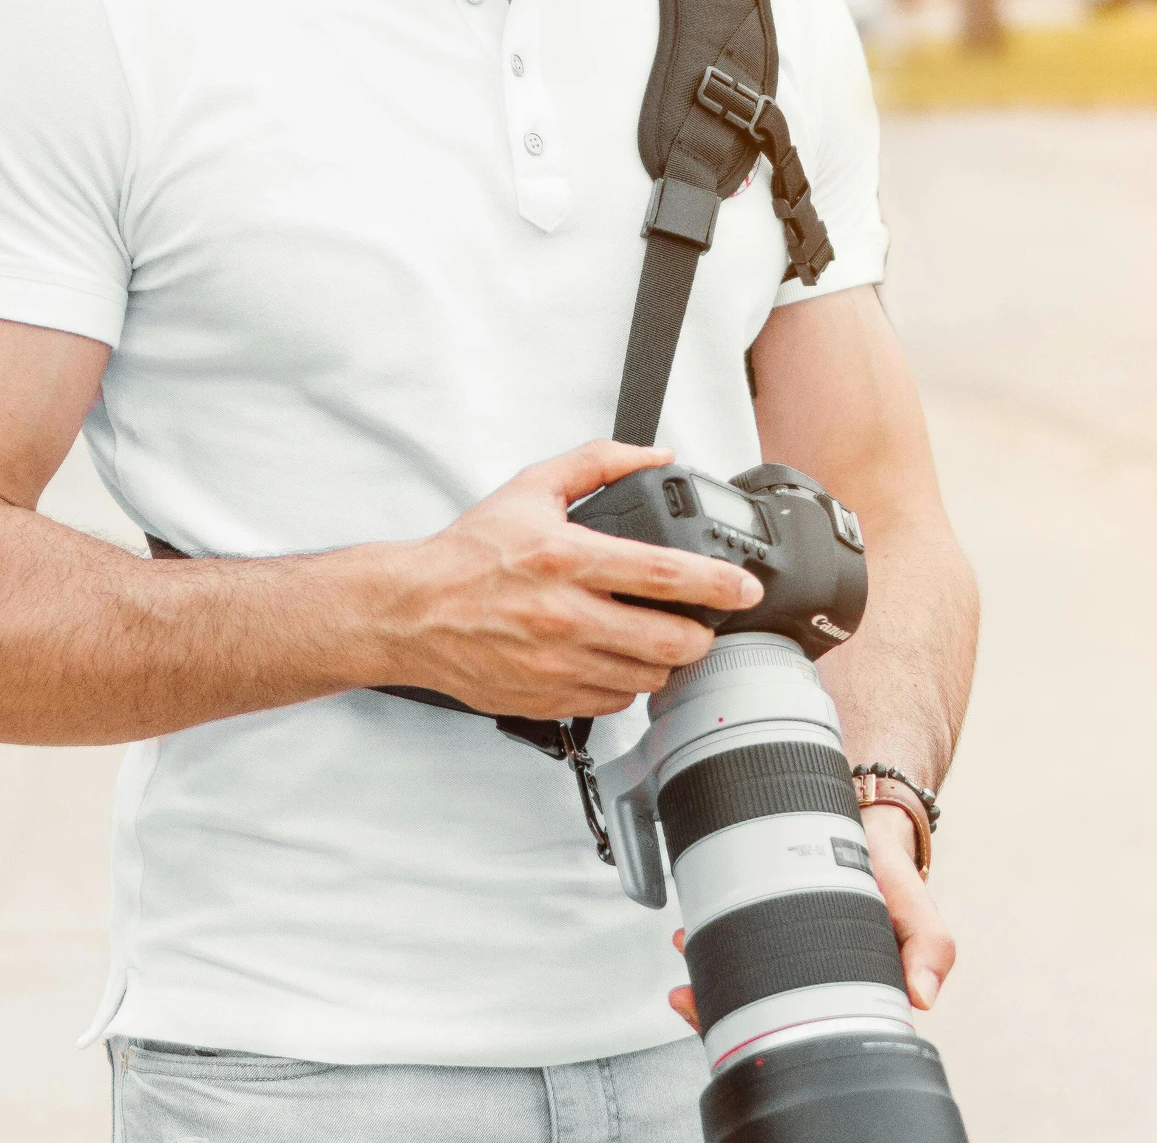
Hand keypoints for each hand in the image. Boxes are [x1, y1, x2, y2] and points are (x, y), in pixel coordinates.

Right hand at [385, 441, 762, 718]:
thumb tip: (656, 454)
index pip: (662, 572)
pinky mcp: (546, 699)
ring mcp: (556, 664)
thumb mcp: (533, 488)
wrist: (411, 611)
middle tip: (704, 621)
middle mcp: (565, 616)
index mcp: (566, 558)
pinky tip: (616, 658)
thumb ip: (599, 463)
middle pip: (668, 640)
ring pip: (647, 677)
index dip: (716, 581)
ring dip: (665, 660)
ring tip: (657, 638)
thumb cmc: (469, 554)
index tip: (746, 586)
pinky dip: (627, 683)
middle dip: (702, 634)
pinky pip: (614, 702)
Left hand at [665, 806, 954, 1031]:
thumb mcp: (916, 904)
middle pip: (763, 1015)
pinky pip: (734, 945)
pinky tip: (691, 931)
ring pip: (741, 985)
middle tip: (690, 994)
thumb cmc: (890, 874)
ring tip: (686, 950)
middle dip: (720, 1009)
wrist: (866, 825)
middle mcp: (816, 982)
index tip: (737, 1020)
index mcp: (854, 994)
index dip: (770, 1034)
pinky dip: (708, 942)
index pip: (809, 1031)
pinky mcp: (767, 923)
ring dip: (706, 975)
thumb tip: (922, 996)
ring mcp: (787, 955)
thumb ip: (929, 944)